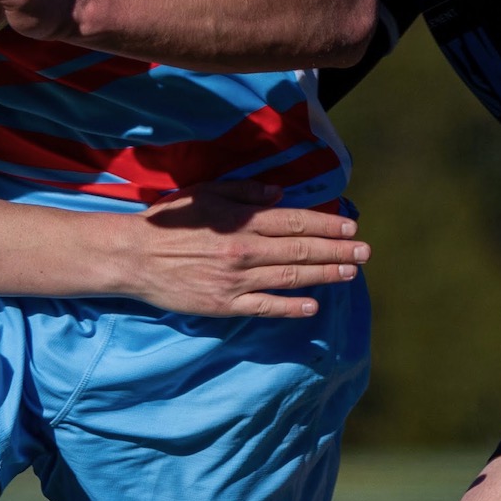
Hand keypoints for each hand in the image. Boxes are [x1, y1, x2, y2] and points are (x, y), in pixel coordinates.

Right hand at [116, 182, 366, 317]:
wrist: (134, 256)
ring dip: (325, 275)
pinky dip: (292, 307)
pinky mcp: (225, 304)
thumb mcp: (205, 193)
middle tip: (365, 251)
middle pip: (302, 250)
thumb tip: (280, 194)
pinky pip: (266, 307)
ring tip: (351, 272)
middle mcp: (246, 249)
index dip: (328, 223)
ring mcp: (237, 280)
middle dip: (338, 250)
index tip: (351, 226)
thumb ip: (245, 193)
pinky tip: (313, 306)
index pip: (296, 221)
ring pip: (291, 278)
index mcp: (242, 220)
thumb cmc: (169, 220)